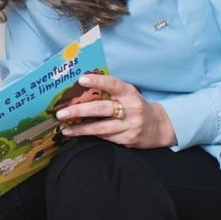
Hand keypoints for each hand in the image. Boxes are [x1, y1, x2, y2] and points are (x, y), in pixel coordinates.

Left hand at [54, 72, 177, 148]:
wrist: (159, 126)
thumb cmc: (135, 106)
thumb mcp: (127, 94)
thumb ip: (109, 90)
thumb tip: (80, 87)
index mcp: (129, 93)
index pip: (113, 84)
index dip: (98, 81)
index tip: (81, 80)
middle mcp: (131, 108)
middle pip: (102, 109)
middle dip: (79, 111)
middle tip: (62, 113)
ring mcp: (130, 125)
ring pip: (101, 128)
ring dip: (81, 129)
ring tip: (65, 128)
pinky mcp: (128, 139)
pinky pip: (106, 137)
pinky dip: (91, 135)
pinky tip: (78, 134)